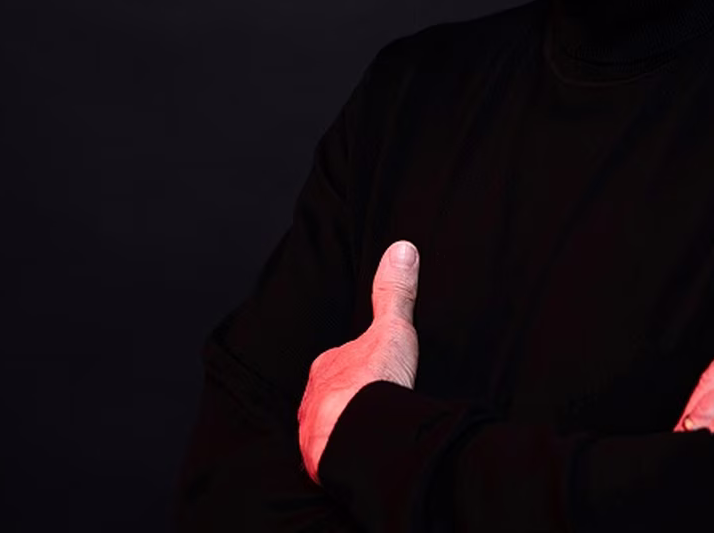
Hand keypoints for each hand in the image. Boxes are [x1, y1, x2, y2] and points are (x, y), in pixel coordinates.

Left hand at [298, 240, 420, 483]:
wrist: (359, 435)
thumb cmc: (373, 382)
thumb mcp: (392, 330)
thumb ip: (394, 293)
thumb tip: (401, 250)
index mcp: (326, 367)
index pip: (338, 363)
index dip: (356, 368)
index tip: (370, 375)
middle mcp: (312, 399)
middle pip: (329, 397)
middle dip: (345, 403)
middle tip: (370, 410)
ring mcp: (312, 432)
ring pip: (326, 429)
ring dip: (342, 432)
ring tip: (366, 438)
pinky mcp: (319, 463)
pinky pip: (330, 458)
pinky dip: (343, 458)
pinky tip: (360, 461)